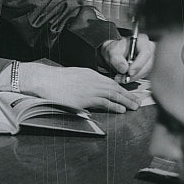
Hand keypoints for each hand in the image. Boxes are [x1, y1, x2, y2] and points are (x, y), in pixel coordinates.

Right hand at [18, 63, 142, 112]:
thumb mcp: (75, 77)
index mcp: (90, 74)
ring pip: (112, 95)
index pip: (111, 82)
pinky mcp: (84, 99)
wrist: (44, 80)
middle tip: (138, 102)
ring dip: (125, 101)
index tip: (130, 94)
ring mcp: (89, 89)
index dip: (122, 89)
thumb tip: (94, 92)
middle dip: (128, 95)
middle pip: (115, 88)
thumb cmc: (56, 80)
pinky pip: (103, 102)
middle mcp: (92, 80)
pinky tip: (121, 109)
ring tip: (134, 107)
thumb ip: (87, 83)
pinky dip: (114, 105)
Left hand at [101, 34, 153, 80]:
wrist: (115, 53)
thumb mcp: (111, 51)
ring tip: (121, 78)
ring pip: (146, 71)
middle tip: (124, 78)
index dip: (138, 64)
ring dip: (134, 77)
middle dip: (135, 74)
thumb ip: (116, 59)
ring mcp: (150, 58)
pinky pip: (144, 75)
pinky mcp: (148, 66)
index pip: (145, 53)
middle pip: (148, 64)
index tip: (129, 72)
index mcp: (142, 40)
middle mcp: (149, 48)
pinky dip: (134, 78)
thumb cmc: (115, 49)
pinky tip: (125, 78)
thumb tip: (124, 68)